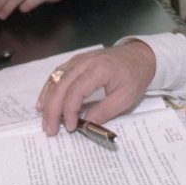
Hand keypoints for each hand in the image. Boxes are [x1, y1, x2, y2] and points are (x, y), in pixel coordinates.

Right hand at [37, 41, 155, 135]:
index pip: (75, 91)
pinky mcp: (77, 61)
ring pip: (56, 79)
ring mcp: (79, 60)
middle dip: (53, 110)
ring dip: (47, 100)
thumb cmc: (136, 75)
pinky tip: (45, 101)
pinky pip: (58, 74)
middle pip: (61, 86)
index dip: (69, 111)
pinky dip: (50, 88)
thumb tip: (86, 122)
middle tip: (49, 129)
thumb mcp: (126, 98)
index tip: (71, 127)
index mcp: (99, 70)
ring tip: (44, 118)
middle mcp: (85, 62)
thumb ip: (105, 111)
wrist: (141, 55)